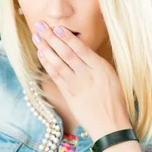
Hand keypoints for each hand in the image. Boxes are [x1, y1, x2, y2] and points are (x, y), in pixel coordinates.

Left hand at [32, 21, 130, 139]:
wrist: (110, 126)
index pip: (81, 48)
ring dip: (45, 48)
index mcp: (101, 68)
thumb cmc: (114, 101)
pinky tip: (41, 54)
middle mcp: (87, 74)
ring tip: (36, 37)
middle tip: (40, 25)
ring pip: (58, 62)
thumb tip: (83, 52)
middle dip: (51, 37)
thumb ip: (98, 64)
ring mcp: (76, 85)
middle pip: (66, 52)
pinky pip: (56, 76)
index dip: (67, 37)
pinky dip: (47, 64)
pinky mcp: (69, 94)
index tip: (57, 27)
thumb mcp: (112, 78)